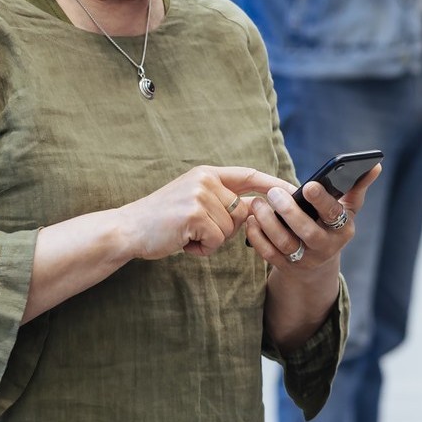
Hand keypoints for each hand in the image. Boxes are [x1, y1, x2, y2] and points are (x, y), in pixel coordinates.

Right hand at [114, 165, 292, 260]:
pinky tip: (182, 242)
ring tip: (185, 234)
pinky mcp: (194, 213)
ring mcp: (199, 195)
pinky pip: (217, 240)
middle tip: (194, 230)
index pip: (248, 174)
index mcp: (206, 173)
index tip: (293, 190)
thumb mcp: (194, 202)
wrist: (128, 230)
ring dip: (210, 240)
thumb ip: (223, 202)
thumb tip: (259, 209)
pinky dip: (202, 249)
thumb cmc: (162, 221)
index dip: (272, 183)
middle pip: (241, 212)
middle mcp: (205, 179)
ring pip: (229, 229)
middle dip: (223, 229)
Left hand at [242, 164, 376, 276]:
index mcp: (343, 229)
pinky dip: (258, 237)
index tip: (308, 185)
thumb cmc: (331, 224)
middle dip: (289, 211)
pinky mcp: (286, 268)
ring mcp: (305, 260)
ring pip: (285, 243)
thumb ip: (357, 187)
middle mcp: (326, 248)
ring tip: (258, 203)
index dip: (322, 200)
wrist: (317, 263)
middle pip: (307, 232)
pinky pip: (269, 254)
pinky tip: (251, 220)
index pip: (334, 214)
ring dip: (268, 222)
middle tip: (273, 192)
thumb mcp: (347, 209)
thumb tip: (376, 165)